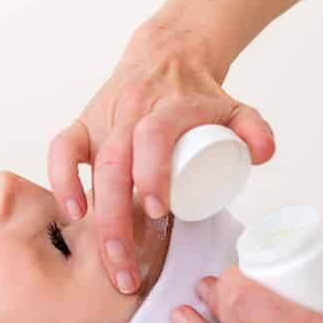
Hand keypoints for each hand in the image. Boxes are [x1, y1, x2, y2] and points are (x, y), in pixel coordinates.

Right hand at [47, 23, 275, 293]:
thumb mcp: (234, 107)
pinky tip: (71, 213)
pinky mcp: (81, 124)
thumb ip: (254, 129)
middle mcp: (130, 112)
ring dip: (93, 216)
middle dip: (117, 221)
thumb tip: (262, 155)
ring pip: (89, 166)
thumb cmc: (197, 95)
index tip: (157, 211)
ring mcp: (102, 119)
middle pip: (115, 164)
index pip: (154, 136)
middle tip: (129, 267)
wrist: (165, 55)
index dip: (152, 173)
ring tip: (108, 260)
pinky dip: (61, 179)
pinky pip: (61, 148)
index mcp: (167, 105)